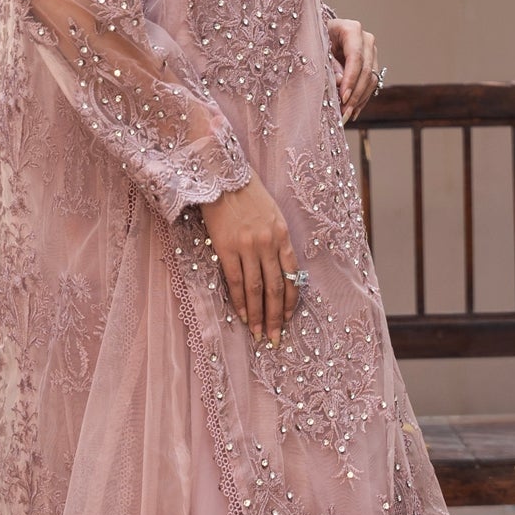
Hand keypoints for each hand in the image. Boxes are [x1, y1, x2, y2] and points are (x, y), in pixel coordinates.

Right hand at [201, 177, 300, 346]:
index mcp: (282, 235)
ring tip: (259, 333)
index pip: (292, 276)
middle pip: (275, 288)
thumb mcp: (273, 215)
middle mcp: (268, 243)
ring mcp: (248, 246)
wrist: (222, 177)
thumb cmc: (248, 195)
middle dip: (277, 316)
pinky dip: (240, 301)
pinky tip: (242, 315)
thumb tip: (280, 271)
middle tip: (276, 338)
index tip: (288, 319)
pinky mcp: (226, 248)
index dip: (291, 301)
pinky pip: (235, 281)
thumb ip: (277, 241)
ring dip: (258, 315)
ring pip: (256, 289)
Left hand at [327, 17, 381, 120]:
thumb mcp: (317, 48)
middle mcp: (366, 39)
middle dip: (355, 94)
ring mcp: (371, 51)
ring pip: (371, 79)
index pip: (355, 57)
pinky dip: (362, 98)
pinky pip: (371, 83)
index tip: (344, 97)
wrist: (320, 33)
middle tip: (344, 112)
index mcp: (351, 29)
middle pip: (366, 70)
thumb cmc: (315, 38)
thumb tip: (341, 83)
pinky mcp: (371, 63)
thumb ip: (329, 64)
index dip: (351, 79)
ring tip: (347, 115)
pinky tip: (353, 111)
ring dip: (360, 99)